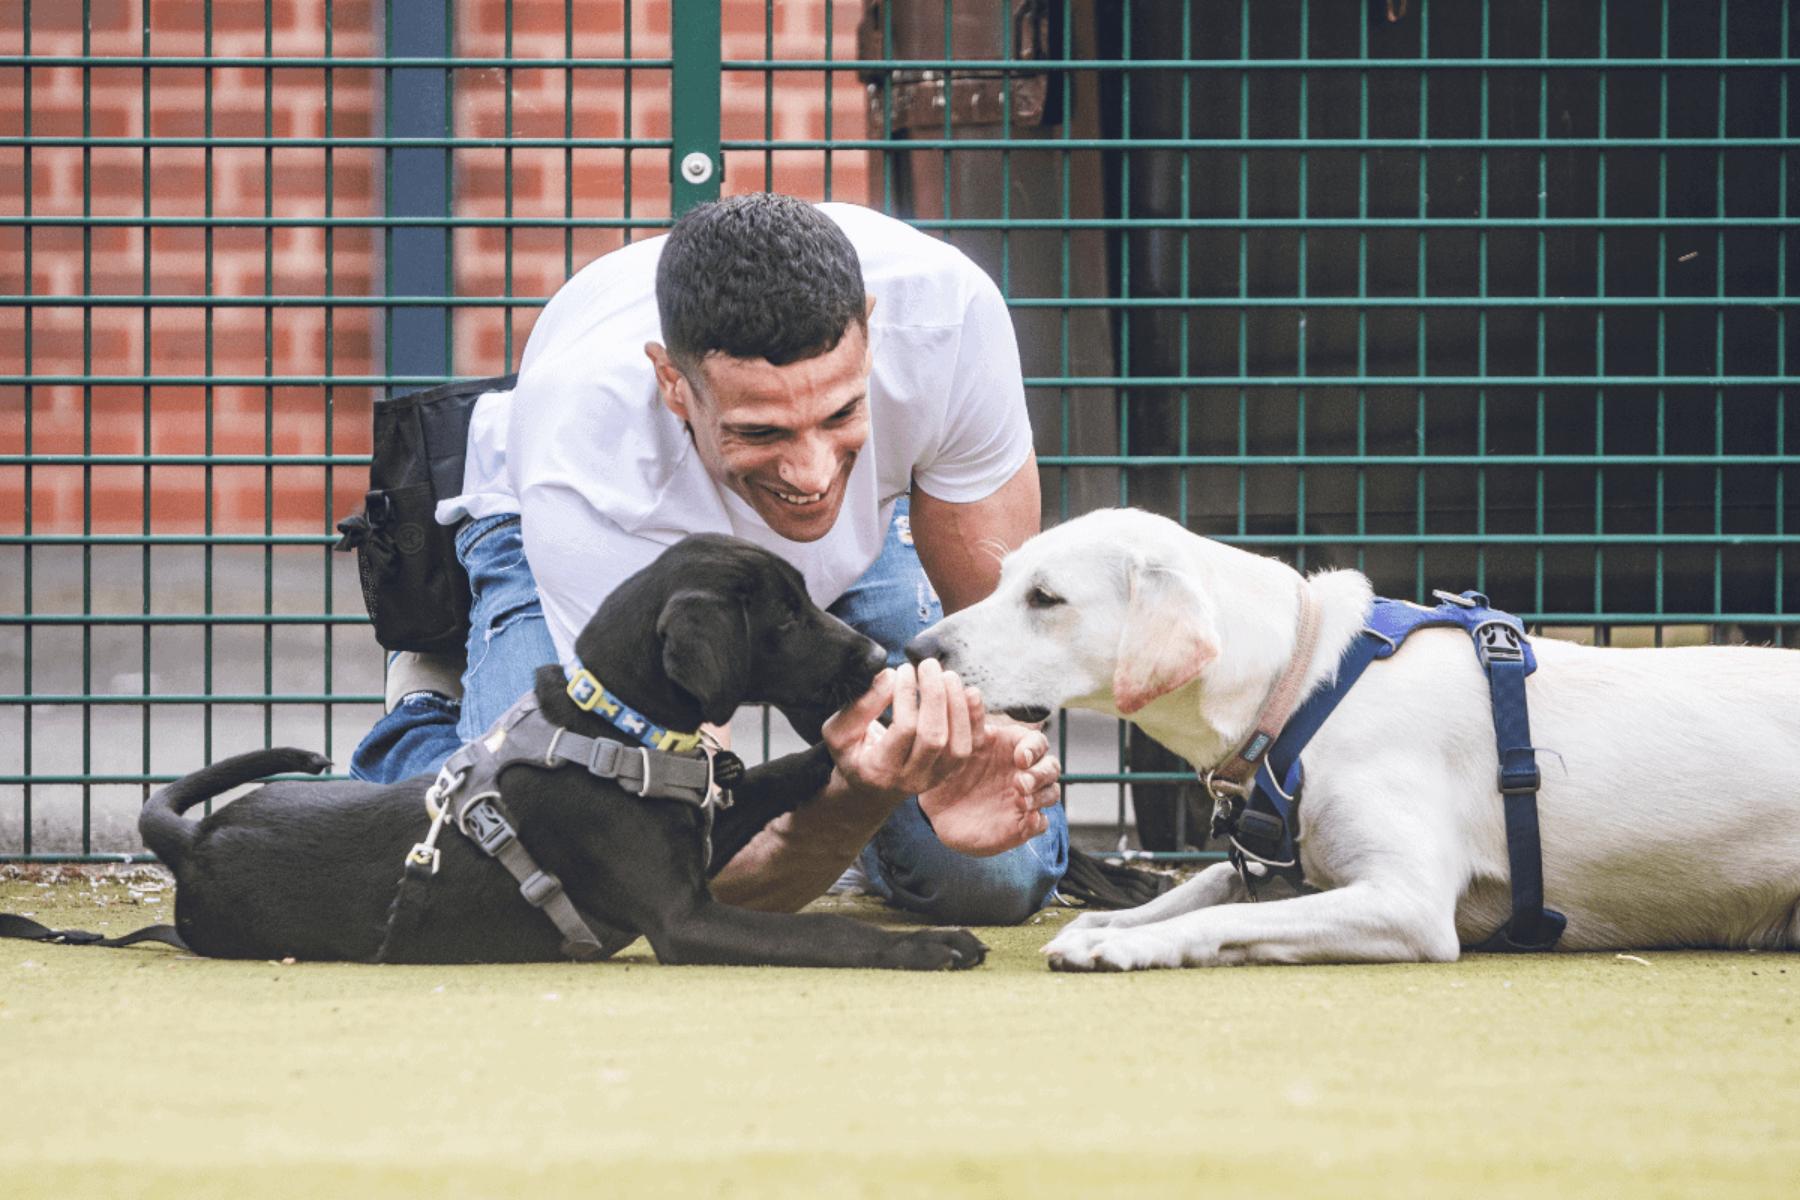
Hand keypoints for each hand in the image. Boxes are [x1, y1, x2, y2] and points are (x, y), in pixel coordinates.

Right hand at [821, 660, 986, 798]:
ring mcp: (934, 778)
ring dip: (957, 705)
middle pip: (934, 737)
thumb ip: (860, 706)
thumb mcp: (839, 732)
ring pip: (958, 745)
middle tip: (928, 665)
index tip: (903, 669)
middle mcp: (910, 779)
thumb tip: (890, 676)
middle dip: (935, 695)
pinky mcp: (950, 772)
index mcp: (878, 770)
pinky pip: (971, 746)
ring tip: (947, 676)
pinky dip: (974, 718)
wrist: (870, 789)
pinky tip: (969, 692)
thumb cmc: (853, 753)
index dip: (907, 694)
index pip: (904, 729)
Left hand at [917, 717, 1060, 857]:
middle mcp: (1026, 773)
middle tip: (1020, 782)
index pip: (1038, 743)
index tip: (1020, 757)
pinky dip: (1038, 822)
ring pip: (1052, 794)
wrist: (939, 808)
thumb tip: (971, 691)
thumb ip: (968, 722)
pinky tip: (1027, 821)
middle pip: (1052, 768)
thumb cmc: (953, 771)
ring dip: (1041, 797)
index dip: (1034, 749)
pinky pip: (1041, 823)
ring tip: (1020, 800)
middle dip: (1041, 774)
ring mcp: (1027, 799)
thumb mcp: (958, 746)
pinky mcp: (1022, 825)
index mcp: (1014, 749)